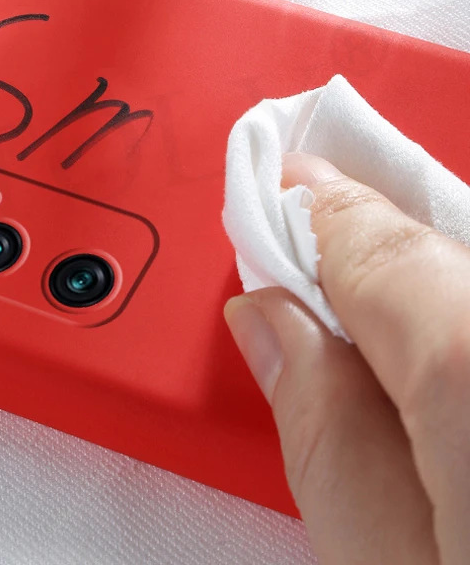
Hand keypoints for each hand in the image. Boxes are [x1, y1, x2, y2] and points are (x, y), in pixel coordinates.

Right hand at [225, 152, 469, 564]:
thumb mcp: (384, 564)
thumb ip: (318, 424)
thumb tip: (270, 321)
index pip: (377, 243)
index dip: (316, 214)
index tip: (286, 193)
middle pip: (457, 245)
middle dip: (380, 240)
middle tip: (326, 244)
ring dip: (442, 276)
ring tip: (387, 319)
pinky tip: (451, 365)